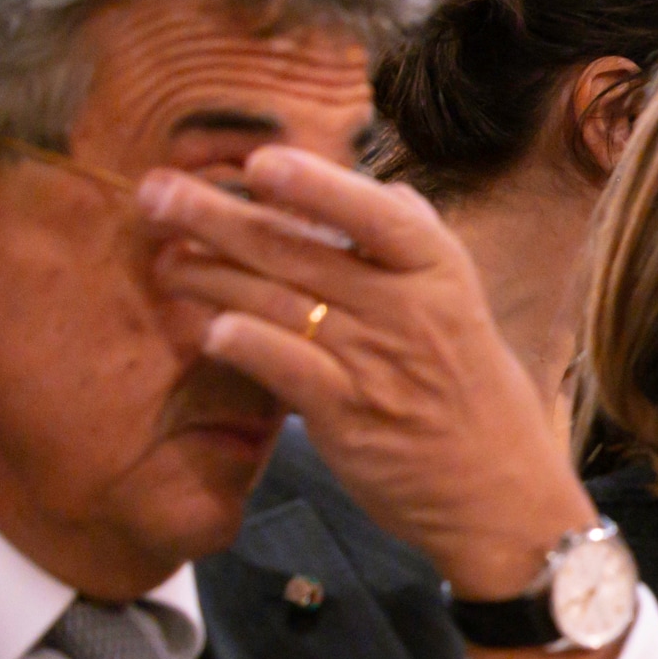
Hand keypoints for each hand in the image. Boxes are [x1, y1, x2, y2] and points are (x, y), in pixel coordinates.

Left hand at [140, 145, 599, 652]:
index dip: (319, 185)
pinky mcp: (345, 417)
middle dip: (219, 217)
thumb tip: (383, 190)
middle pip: (301, 251)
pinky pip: (282, 367)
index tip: (260, 161)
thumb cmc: (477, 398)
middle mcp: (409, 311)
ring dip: (209, 275)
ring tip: (164, 257)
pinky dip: (241, 343)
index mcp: (442, 276)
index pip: (380, 216)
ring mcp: (376, 363)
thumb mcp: (467, 311)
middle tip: (157, 193)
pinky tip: (205, 329)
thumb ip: (421, 252)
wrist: (500, 496)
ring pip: (277, 302)